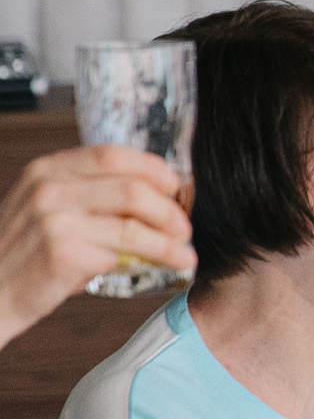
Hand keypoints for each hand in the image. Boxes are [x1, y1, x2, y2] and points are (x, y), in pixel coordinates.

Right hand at [0, 145, 195, 348]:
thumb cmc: (24, 255)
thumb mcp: (48, 210)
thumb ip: (90, 196)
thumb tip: (156, 197)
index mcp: (47, 169)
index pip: (111, 155)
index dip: (151, 167)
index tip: (174, 184)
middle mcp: (49, 188)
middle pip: (131, 188)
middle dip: (168, 209)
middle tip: (184, 227)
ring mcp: (54, 219)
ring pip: (134, 222)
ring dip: (169, 238)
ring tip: (185, 250)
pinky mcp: (63, 251)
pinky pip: (124, 250)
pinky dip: (156, 256)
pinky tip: (170, 263)